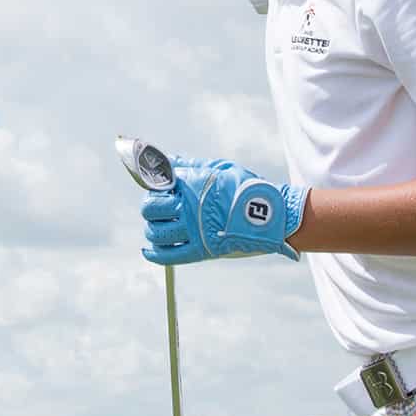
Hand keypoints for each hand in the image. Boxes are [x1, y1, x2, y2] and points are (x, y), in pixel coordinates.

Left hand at [141, 155, 306, 265]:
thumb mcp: (217, 168)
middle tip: (157, 207)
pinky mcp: (200, 251)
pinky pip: (169, 255)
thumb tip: (168, 159)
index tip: (159, 189)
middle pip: (151, 209)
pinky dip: (154, 253)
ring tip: (157, 225)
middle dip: (150, 207)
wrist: (267, 214)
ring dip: (152, 228)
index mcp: (190, 186)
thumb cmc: (244, 187)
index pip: (156, 187)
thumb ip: (190, 166)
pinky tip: (147, 249)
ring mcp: (193, 231)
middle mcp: (187, 208)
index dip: (154, 187)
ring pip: (156, 232)